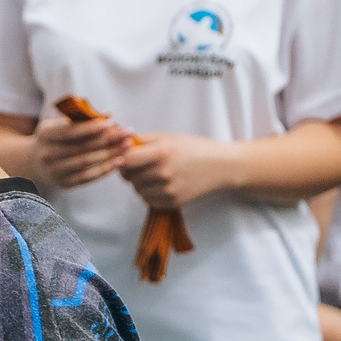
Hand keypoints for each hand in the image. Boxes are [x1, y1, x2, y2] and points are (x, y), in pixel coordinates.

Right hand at [30, 115, 128, 189]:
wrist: (36, 162)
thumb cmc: (55, 137)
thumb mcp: (61, 124)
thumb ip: (82, 119)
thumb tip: (107, 114)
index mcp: (45, 134)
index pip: (69, 132)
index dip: (91, 128)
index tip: (111, 122)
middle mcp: (47, 154)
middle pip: (81, 147)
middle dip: (107, 139)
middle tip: (127, 132)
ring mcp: (55, 171)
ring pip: (87, 162)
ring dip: (110, 153)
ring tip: (127, 145)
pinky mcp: (64, 183)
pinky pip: (88, 177)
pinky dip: (105, 169)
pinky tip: (119, 161)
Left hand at [118, 131, 241, 209]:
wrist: (221, 167)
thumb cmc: (195, 149)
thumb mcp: (169, 137)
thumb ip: (142, 140)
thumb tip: (118, 141)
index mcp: (162, 153)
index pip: (126, 160)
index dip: (121, 158)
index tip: (124, 156)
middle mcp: (164, 173)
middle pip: (129, 176)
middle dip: (130, 170)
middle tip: (141, 164)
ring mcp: (168, 190)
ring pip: (137, 190)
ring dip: (139, 183)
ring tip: (154, 173)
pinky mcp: (173, 203)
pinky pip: (148, 200)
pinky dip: (149, 193)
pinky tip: (161, 184)